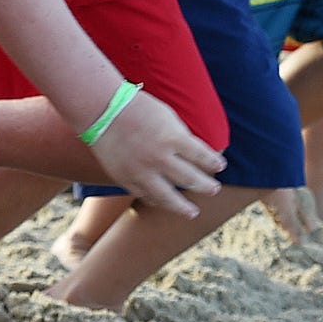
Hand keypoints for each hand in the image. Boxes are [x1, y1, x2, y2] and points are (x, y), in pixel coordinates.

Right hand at [81, 88, 224, 217]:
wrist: (102, 110)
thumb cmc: (137, 108)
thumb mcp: (166, 116)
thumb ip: (180, 137)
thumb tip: (195, 157)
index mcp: (172, 137)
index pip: (201, 156)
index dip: (213, 163)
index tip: (219, 166)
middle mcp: (159, 157)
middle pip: (190, 179)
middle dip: (206, 186)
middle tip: (214, 190)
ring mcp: (142, 171)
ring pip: (168, 197)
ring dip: (183, 207)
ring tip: (193, 213)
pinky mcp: (126, 179)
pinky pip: (145, 196)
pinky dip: (156, 201)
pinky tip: (163, 203)